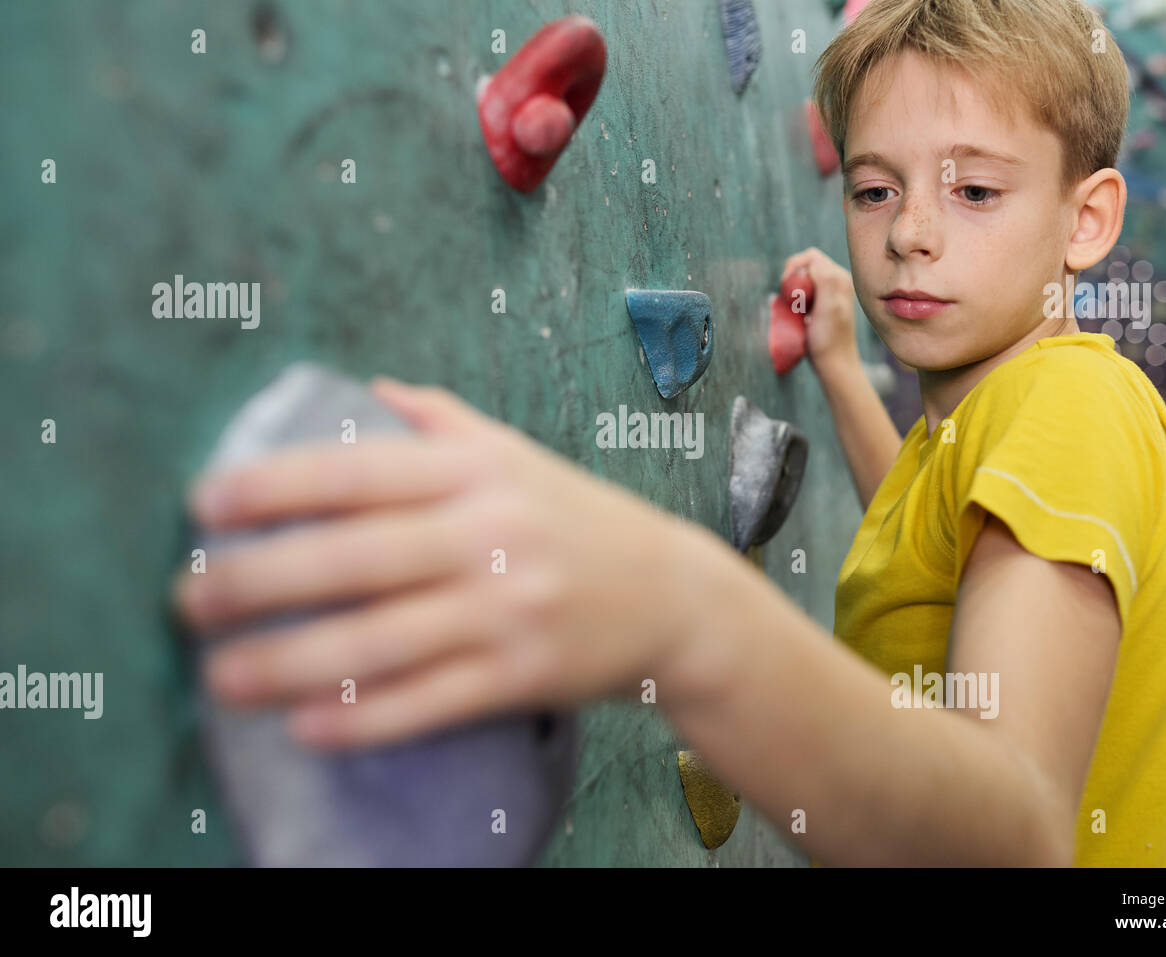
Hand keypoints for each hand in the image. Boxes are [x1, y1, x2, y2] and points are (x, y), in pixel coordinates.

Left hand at [172, 377, 710, 748]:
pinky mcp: (522, 676)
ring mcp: (508, 610)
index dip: (273, 486)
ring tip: (220, 678)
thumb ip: (441, 422)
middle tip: (186, 601)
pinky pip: (428, 702)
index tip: (202, 505)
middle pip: (354, 558)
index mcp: (478, 471)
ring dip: (289, 664)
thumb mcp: (517, 454)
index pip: (358, 471)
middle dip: (256, 582)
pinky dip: (363, 719)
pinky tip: (305, 727)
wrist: (671, 595)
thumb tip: (367, 391)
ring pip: (381, 641)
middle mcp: (490, 535)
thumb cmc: (577, 519)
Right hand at [780, 247, 860, 375]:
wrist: (834, 364)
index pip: (810, 257)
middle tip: (789, 300)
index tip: (786, 287)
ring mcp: (830, 293)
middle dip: (793, 278)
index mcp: (839, 278)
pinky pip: (803, 292)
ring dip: (793, 290)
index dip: (794, 267)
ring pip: (803, 279)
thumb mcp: (829, 307)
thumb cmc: (829, 340)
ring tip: (795, 309)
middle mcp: (837, 282)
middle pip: (806, 266)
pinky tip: (797, 313)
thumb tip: (814, 261)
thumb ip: (825, 280)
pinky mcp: (822, 304)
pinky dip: (795, 299)